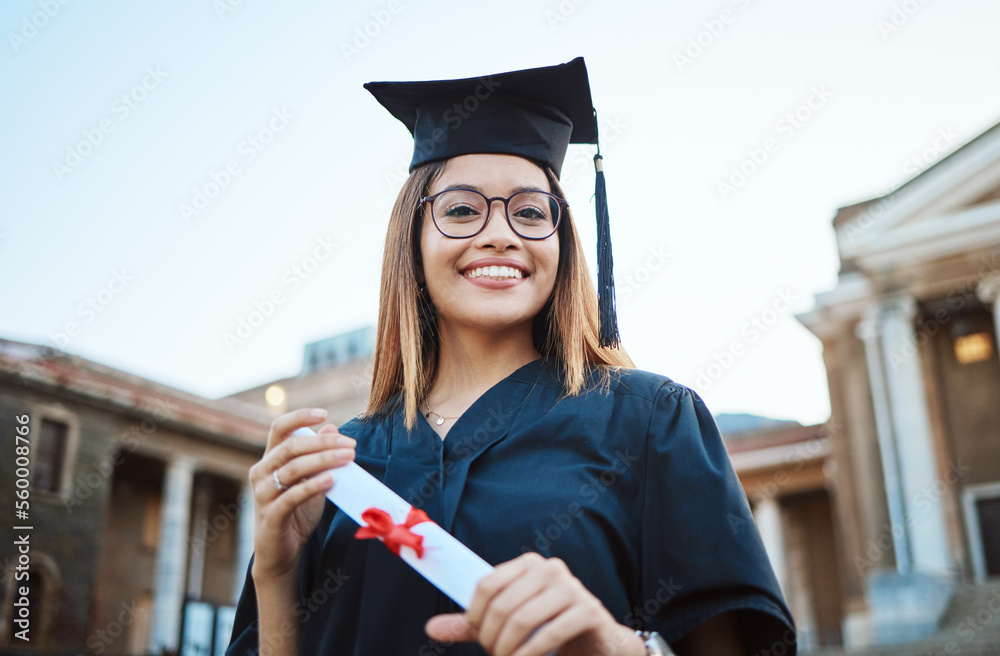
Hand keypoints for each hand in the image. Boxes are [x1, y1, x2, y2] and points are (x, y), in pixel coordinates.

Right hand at [248, 408, 355, 582]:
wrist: (282, 553)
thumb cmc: (296, 513)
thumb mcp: (311, 482)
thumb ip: (319, 458)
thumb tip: (332, 428)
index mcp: (270, 460)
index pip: (279, 428)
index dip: (299, 417)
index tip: (323, 413)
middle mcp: (261, 473)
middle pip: (290, 447)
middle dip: (323, 443)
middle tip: (350, 445)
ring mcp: (263, 494)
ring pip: (292, 468)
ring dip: (323, 460)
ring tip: (348, 458)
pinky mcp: (271, 515)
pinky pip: (292, 496)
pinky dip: (313, 485)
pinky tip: (331, 480)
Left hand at [425, 552, 644, 655]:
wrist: (597, 643)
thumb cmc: (547, 629)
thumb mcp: (507, 625)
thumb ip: (472, 626)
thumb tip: (431, 629)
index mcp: (528, 564)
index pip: (487, 584)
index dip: (475, 615)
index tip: (478, 636)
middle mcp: (550, 568)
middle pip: (503, 604)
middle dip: (492, 638)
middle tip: (494, 655)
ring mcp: (572, 587)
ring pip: (523, 619)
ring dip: (508, 649)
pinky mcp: (588, 610)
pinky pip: (549, 633)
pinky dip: (530, 654)